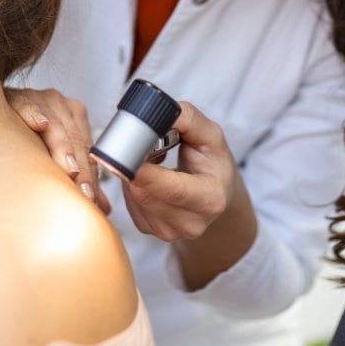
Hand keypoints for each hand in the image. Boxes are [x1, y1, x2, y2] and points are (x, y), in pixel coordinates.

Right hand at [5, 87, 111, 213]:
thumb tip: (103, 207)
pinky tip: (41, 125)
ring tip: (70, 169)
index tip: (91, 201)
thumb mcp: (54, 152)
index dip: (90, 177)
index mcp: (75, 116)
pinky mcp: (17, 97)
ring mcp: (40, 98)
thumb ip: (79, 176)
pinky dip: (35, 114)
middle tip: (83, 194)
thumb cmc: (26, 135)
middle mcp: (62, 105)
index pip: (86, 150)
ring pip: (57, 127)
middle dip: (80, 169)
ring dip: (63, 148)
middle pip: (75, 141)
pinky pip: (28, 105)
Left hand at [121, 101, 257, 288]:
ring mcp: (171, 232)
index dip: (145, 172)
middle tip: (135, 144)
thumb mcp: (211, 135)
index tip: (125, 153)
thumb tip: (157, 113)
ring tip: (153, 160)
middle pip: (146, 194)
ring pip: (134, 199)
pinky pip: (131, 207)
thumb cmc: (214, 162)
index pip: (172, 189)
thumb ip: (188, 119)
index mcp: (211, 199)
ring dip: (133, 175)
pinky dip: (133, 187)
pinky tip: (149, 177)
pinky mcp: (154, 232)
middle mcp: (192, 223)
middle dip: (133, 166)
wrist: (219, 193)